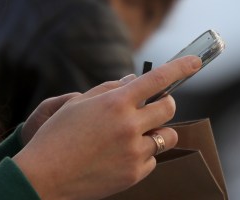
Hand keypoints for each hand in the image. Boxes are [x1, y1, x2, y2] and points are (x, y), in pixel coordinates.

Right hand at [12, 55, 200, 199]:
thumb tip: (135, 80)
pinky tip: (120, 154)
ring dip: (157, 130)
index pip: (158, 79)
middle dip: (165, 103)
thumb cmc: (57, 135)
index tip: (195, 62)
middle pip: (168, 108)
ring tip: (135, 133)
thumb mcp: (78, 103)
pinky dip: (143, 154)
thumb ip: (110, 88)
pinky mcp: (135, 174)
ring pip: (166, 136)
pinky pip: (152, 159)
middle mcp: (129, 125)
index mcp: (115, 102)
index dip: (181, 68)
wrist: (45, 176)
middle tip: (154, 104)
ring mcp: (134, 151)